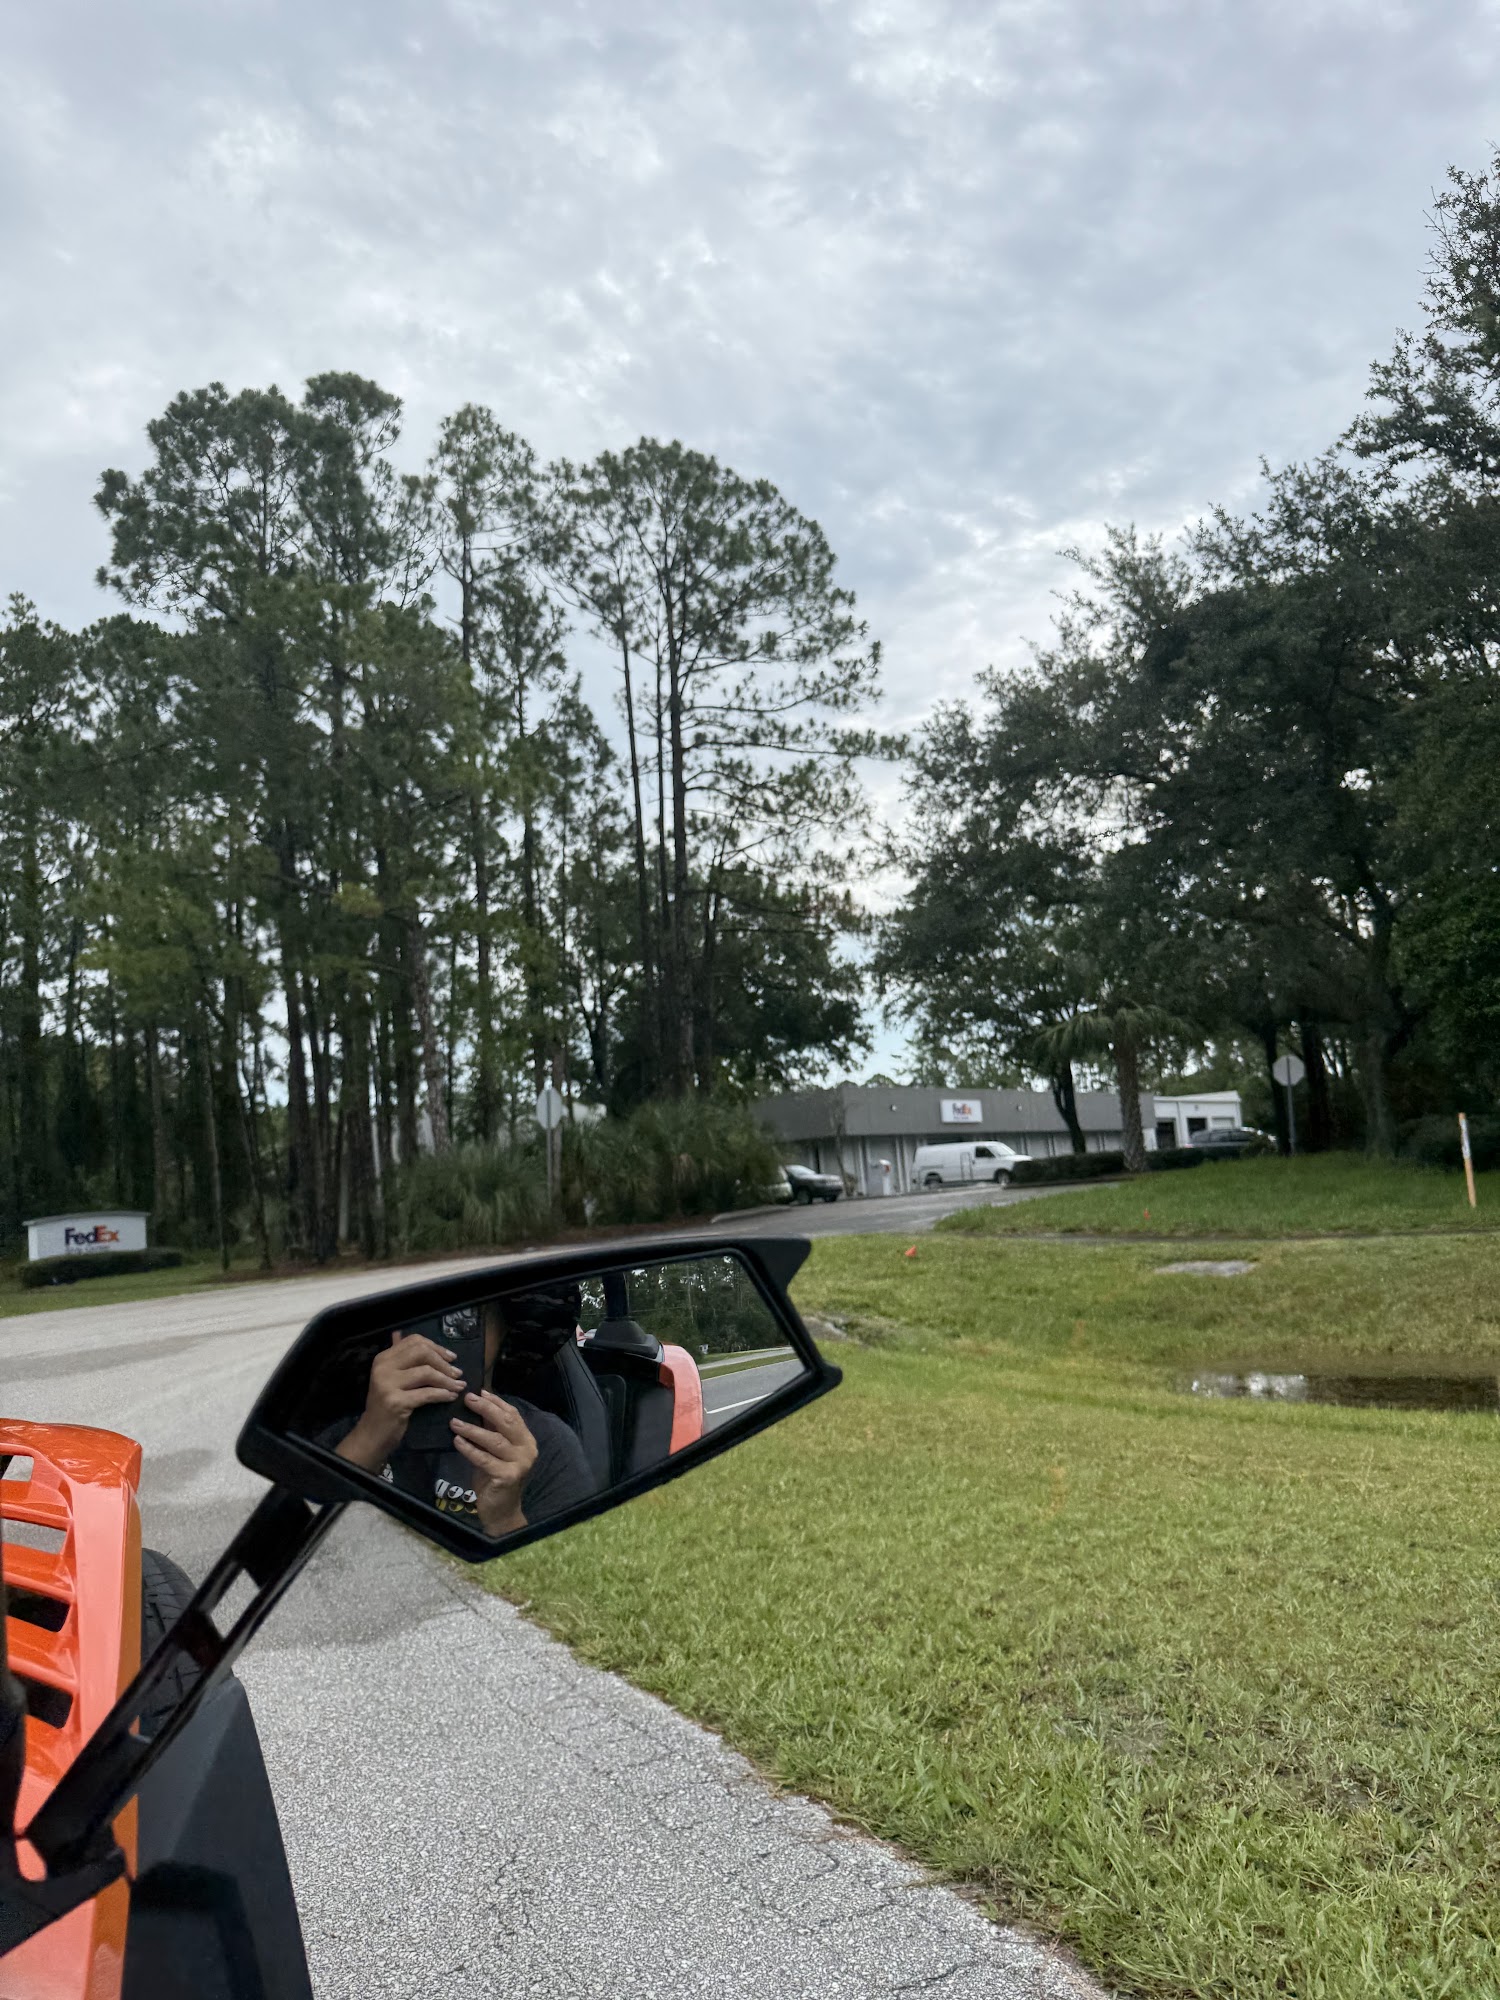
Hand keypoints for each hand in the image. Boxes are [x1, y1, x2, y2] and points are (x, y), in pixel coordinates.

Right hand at [336, 1330, 464, 1470]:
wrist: (372, 1434)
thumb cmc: (386, 1405)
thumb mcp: (389, 1378)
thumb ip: (397, 1357)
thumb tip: (399, 1333)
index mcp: (383, 1358)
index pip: (413, 1341)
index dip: (436, 1347)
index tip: (451, 1357)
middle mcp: (383, 1367)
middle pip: (421, 1352)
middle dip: (443, 1362)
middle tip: (457, 1372)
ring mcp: (388, 1384)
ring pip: (426, 1372)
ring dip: (447, 1379)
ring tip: (458, 1386)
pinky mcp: (396, 1402)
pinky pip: (426, 1394)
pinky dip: (442, 1394)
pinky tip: (451, 1396)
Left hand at [449, 1391, 537, 1537]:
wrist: (501, 1511)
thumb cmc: (495, 1478)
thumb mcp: (494, 1451)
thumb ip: (490, 1432)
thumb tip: (477, 1405)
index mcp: (526, 1440)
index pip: (513, 1415)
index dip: (496, 1402)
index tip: (478, 1391)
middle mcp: (527, 1449)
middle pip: (506, 1422)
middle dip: (486, 1408)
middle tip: (467, 1399)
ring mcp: (520, 1463)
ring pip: (494, 1440)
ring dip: (472, 1429)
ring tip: (454, 1422)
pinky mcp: (508, 1476)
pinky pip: (485, 1459)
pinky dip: (470, 1449)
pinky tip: (457, 1441)